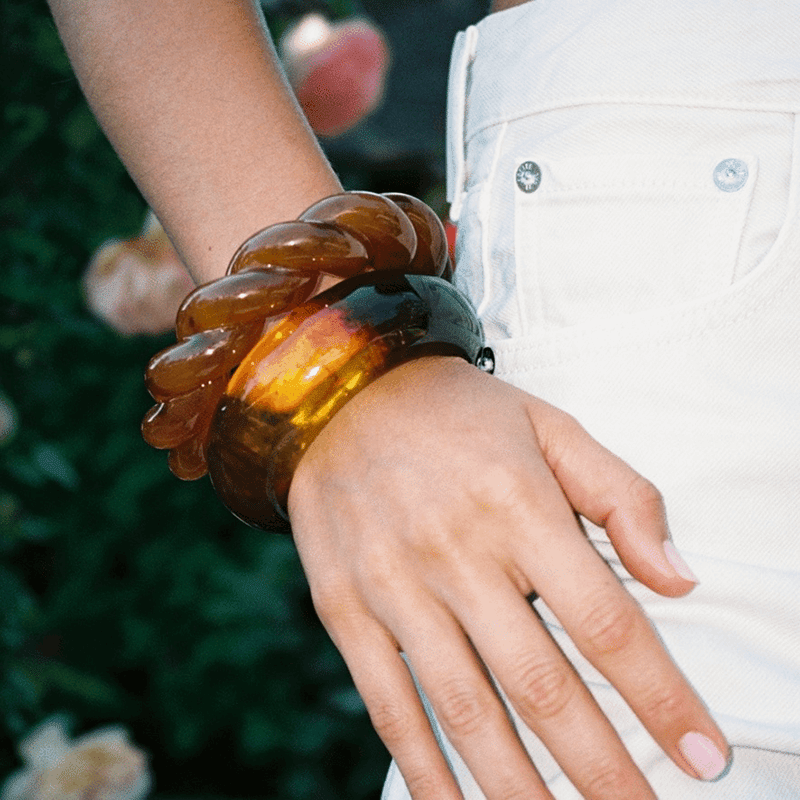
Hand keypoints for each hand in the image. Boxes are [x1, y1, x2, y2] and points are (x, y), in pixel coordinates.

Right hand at [288, 356, 729, 798]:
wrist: (342, 397)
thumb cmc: (458, 414)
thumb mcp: (551, 425)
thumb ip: (620, 496)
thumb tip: (677, 578)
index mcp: (518, 505)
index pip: (605, 623)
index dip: (660, 697)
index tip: (702, 754)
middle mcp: (455, 554)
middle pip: (541, 685)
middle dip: (601, 766)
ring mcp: (393, 586)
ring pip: (465, 709)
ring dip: (518, 786)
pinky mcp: (345, 607)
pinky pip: (388, 701)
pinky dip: (424, 765)